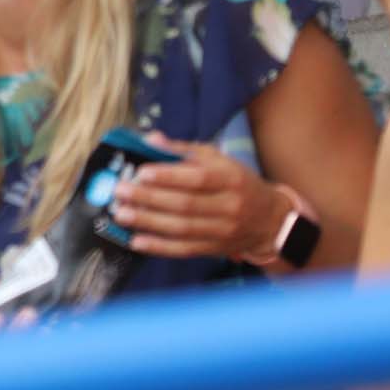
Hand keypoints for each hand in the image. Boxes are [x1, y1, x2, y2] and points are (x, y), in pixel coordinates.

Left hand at [110, 135, 285, 260]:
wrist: (269, 220)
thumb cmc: (238, 183)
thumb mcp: (219, 159)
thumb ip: (184, 150)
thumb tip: (151, 139)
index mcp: (230, 178)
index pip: (198, 179)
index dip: (169, 176)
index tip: (141, 172)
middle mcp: (229, 206)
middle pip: (185, 204)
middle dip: (149, 199)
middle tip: (120, 192)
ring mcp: (222, 231)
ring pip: (182, 228)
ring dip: (148, 222)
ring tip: (121, 214)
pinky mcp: (214, 249)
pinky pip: (184, 250)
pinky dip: (159, 247)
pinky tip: (137, 241)